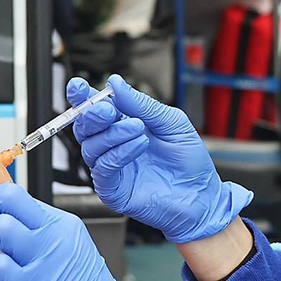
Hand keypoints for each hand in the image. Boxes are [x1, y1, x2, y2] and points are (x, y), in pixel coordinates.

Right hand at [66, 75, 250, 243]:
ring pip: (91, 146)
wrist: (202, 196)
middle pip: (85, 127)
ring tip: (138, 128)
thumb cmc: (189, 162)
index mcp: (123, 125)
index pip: (95, 109)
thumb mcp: (171, 123)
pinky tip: (138, 145)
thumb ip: (143, 104)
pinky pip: (103, 168)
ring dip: (112, 133)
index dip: (82, 97)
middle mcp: (112, 146)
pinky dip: (118, 153)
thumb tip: (115, 84)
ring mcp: (111, 168)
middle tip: (108, 110)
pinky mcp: (113, 189)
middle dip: (92, 114)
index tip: (78, 87)